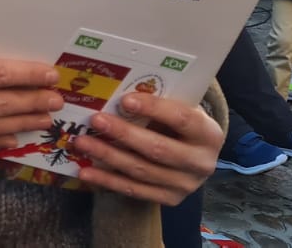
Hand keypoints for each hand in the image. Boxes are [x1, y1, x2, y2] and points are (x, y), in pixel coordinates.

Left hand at [69, 92, 221, 205]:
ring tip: (82, 142)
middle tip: (96, 120)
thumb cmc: (183, 124)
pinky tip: (86, 172)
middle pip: (157, 149)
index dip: (153, 109)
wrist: (198, 156)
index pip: (181, 119)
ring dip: (108, 156)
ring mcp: (185, 185)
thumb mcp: (183, 109)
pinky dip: (107, 181)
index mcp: (209, 134)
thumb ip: (161, 103)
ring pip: (141, 171)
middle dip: (123, 134)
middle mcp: (201, 163)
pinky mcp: (169, 199)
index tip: (125, 99)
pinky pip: (134, 190)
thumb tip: (119, 93)